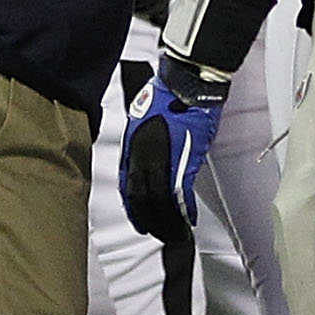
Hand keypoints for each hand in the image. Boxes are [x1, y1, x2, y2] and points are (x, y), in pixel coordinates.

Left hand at [121, 56, 228, 245]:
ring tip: (172, 232)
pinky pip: (180, 193)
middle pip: (140, 197)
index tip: (138, 219)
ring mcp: (162, 159)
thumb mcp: (144, 118)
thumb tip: (151, 155)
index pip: (127, 184)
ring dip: (166, 220)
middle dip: (147, 219)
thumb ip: (145, 141)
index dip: (132, 206)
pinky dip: (184, 210)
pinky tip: (188, 219)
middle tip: (155, 232)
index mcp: (132, 145)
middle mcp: (142, 155)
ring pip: (159, 199)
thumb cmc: (168, 93)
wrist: (186, 82)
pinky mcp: (184, 160)